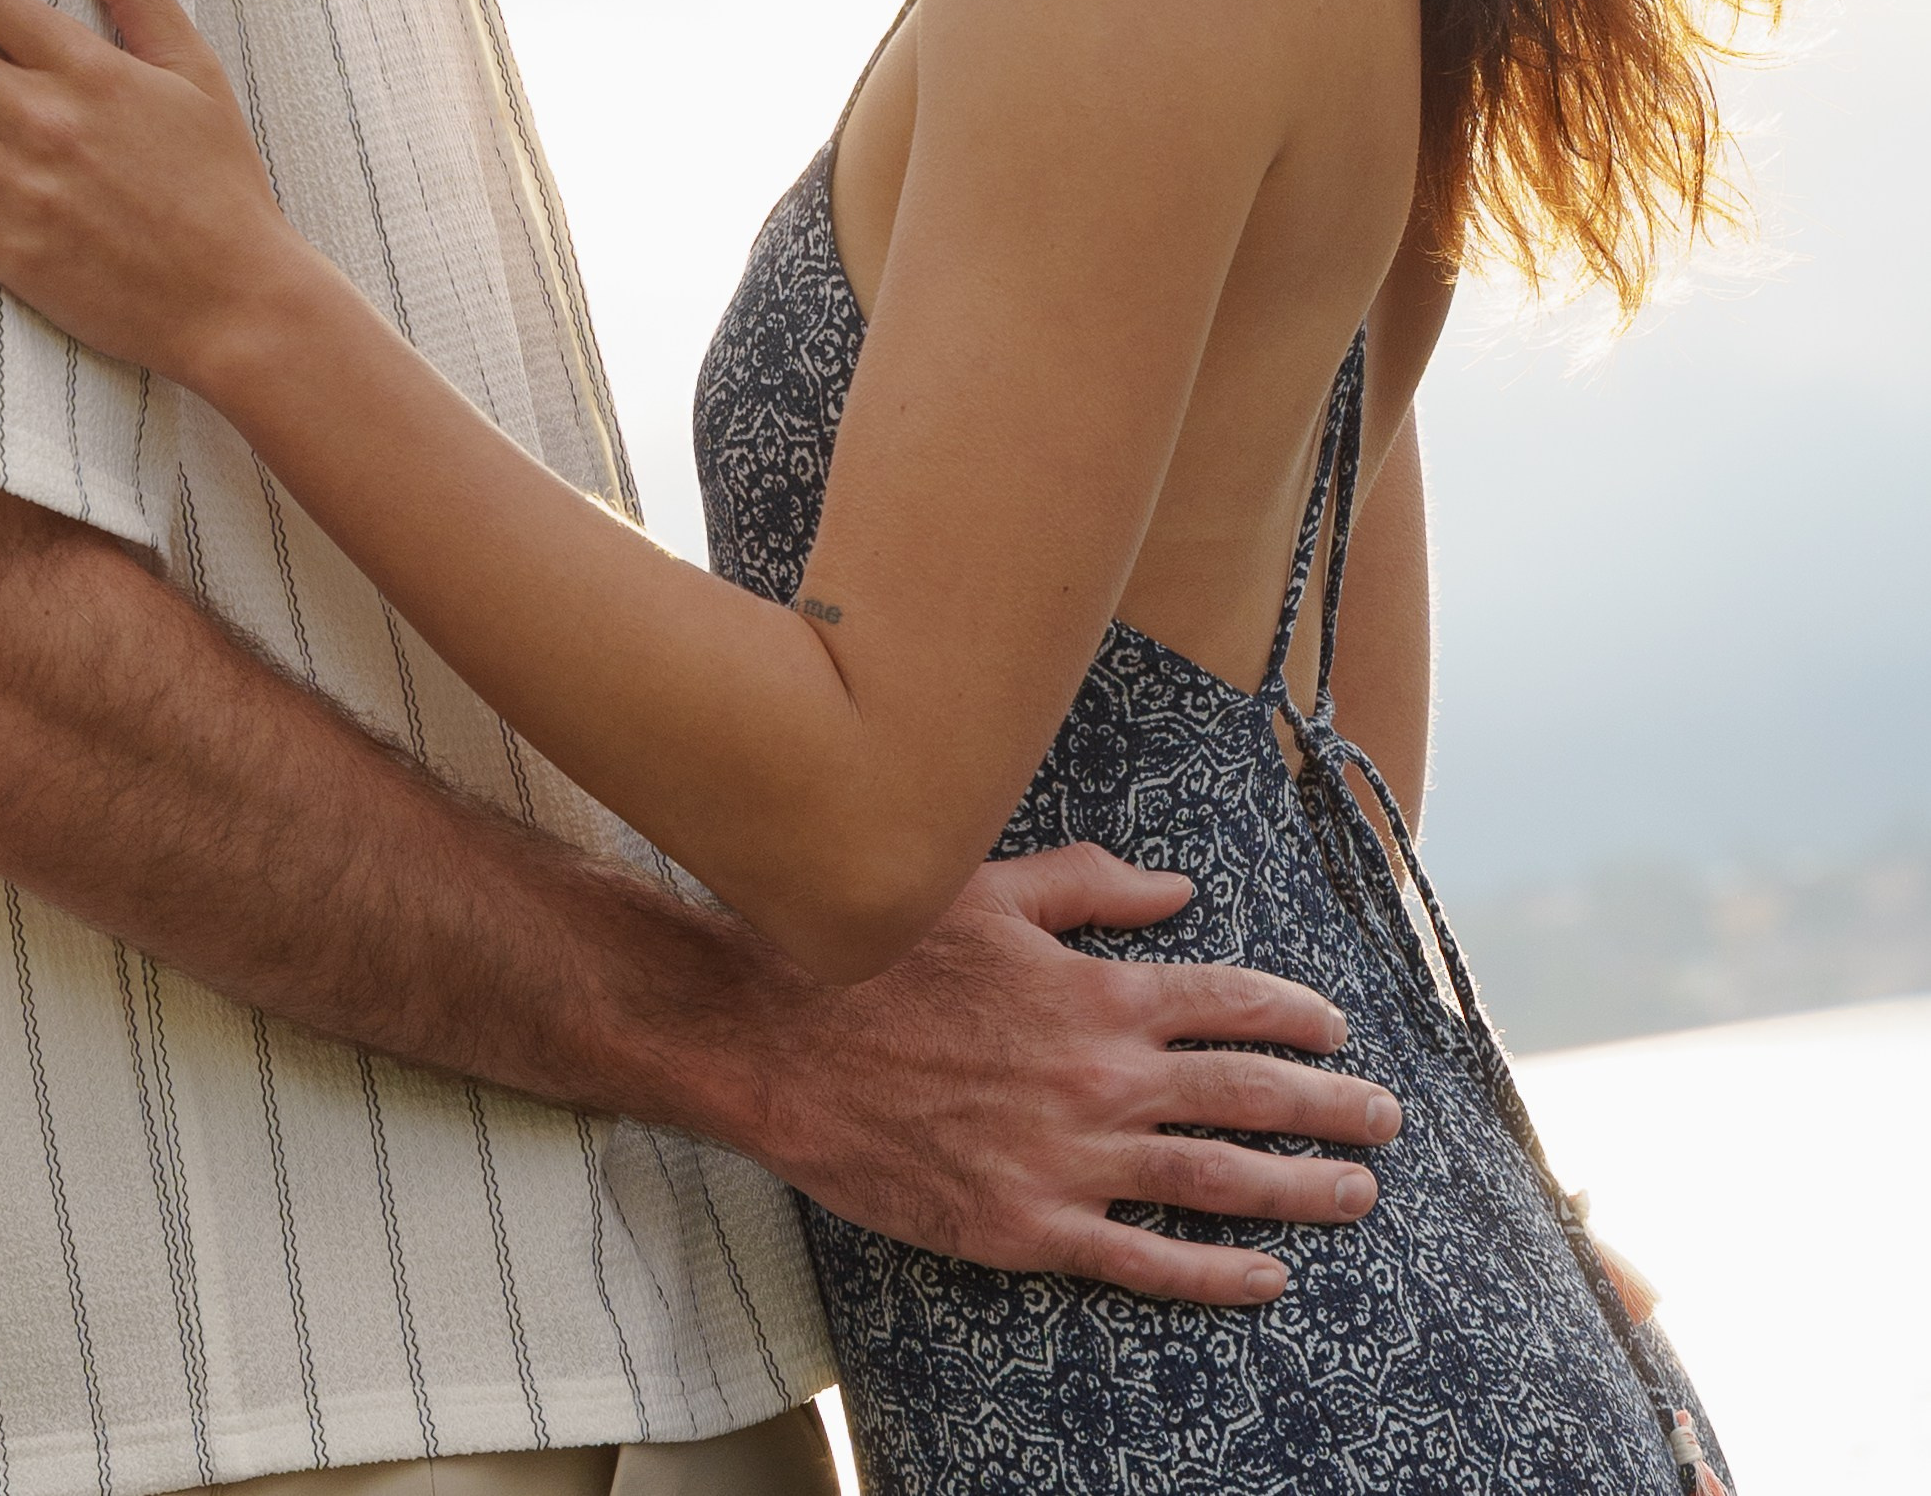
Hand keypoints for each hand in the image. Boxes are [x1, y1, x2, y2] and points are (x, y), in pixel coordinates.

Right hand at [749, 843, 1396, 1306]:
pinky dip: (1215, 1275)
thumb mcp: (990, 893)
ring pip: (1217, 1184)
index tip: (1336, 1027)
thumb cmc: (883, 959)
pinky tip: (1265, 1279)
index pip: (1231, 1002)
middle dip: (1330, 1107)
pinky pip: (1145, 1261)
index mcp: (1098, 992)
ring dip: (1299, 1190)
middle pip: (1249, 1096)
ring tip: (1356, 1193)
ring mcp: (1070, 1162)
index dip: (1296, 1014)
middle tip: (1386, 1120)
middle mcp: (1102, 1079)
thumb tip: (1178, 893)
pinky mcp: (1027, 1229)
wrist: (782, 1043)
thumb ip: (1092, 889)